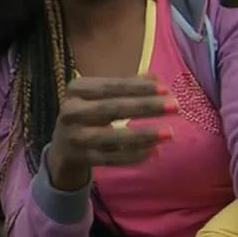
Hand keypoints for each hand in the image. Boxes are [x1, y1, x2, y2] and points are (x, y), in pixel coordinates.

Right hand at [47, 77, 175, 190]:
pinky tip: (155, 152)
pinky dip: (133, 156)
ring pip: (111, 137)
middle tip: (175, 106)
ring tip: (170, 133)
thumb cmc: (88, 115)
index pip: (110, 86)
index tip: (166, 89)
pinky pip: (110, 159)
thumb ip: (126, 86)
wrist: (62, 148)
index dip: (137, 88)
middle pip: (111, 109)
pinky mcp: (79, 158)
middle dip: (145, 107)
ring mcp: (74, 137)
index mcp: (76, 89)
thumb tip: (155, 77)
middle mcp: (70, 111)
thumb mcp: (100, 96)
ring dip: (143, 135)